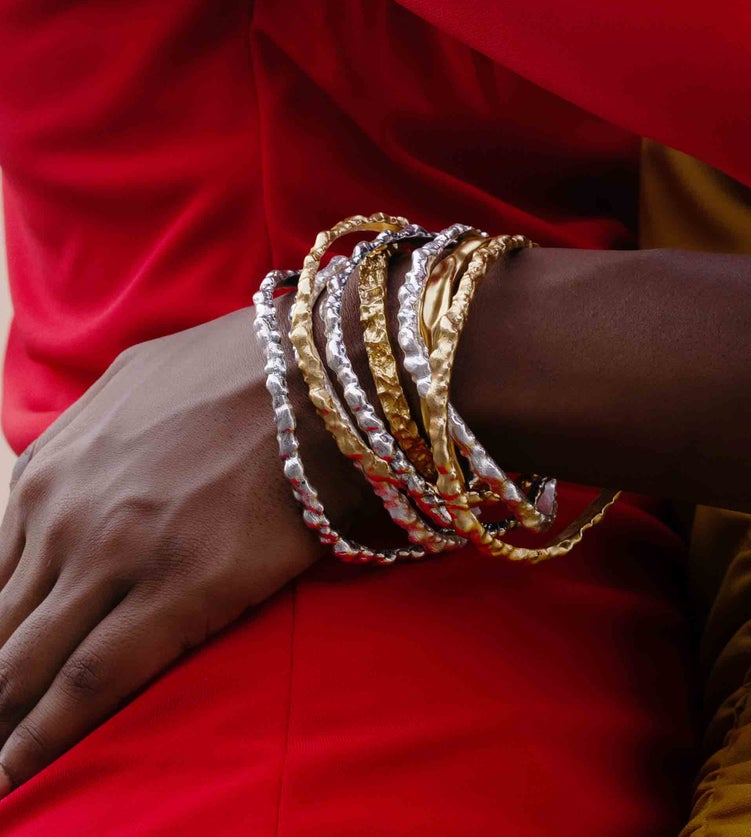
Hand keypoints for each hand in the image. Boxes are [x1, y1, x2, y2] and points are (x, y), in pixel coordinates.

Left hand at [0, 308, 346, 794]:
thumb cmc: (247, 364)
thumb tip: (62, 467)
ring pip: (24, 665)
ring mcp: (116, 556)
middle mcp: (65, 514)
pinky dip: (38, 741)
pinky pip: (86, 684)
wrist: (325, 367)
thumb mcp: (136, 380)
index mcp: (52, 468)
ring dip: (1, 719)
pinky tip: (10, 778)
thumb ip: (87, 434)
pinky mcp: (177, 593)